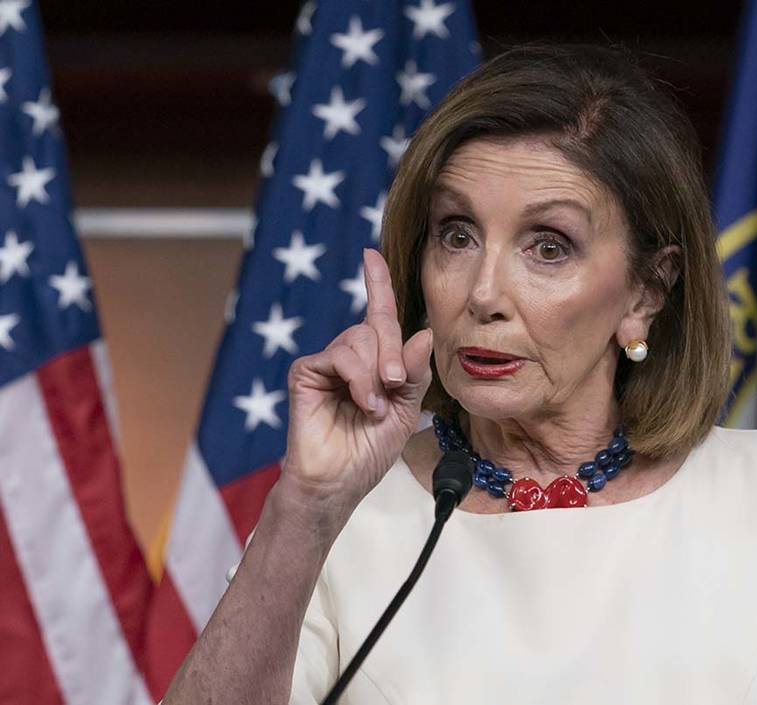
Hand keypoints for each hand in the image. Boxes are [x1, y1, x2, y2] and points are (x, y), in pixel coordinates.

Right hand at [280, 248, 432, 518]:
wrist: (339, 482)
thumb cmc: (369, 451)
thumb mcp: (406, 410)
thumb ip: (414, 373)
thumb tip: (422, 332)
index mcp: (374, 362)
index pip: (378, 316)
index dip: (376, 283)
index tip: (371, 255)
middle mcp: (350, 356)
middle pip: (377, 326)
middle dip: (393, 355)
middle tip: (395, 387)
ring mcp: (326, 363)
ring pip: (360, 339)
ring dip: (376, 372)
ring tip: (374, 406)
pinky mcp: (306, 372)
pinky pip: (340, 355)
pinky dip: (358, 378)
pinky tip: (362, 403)